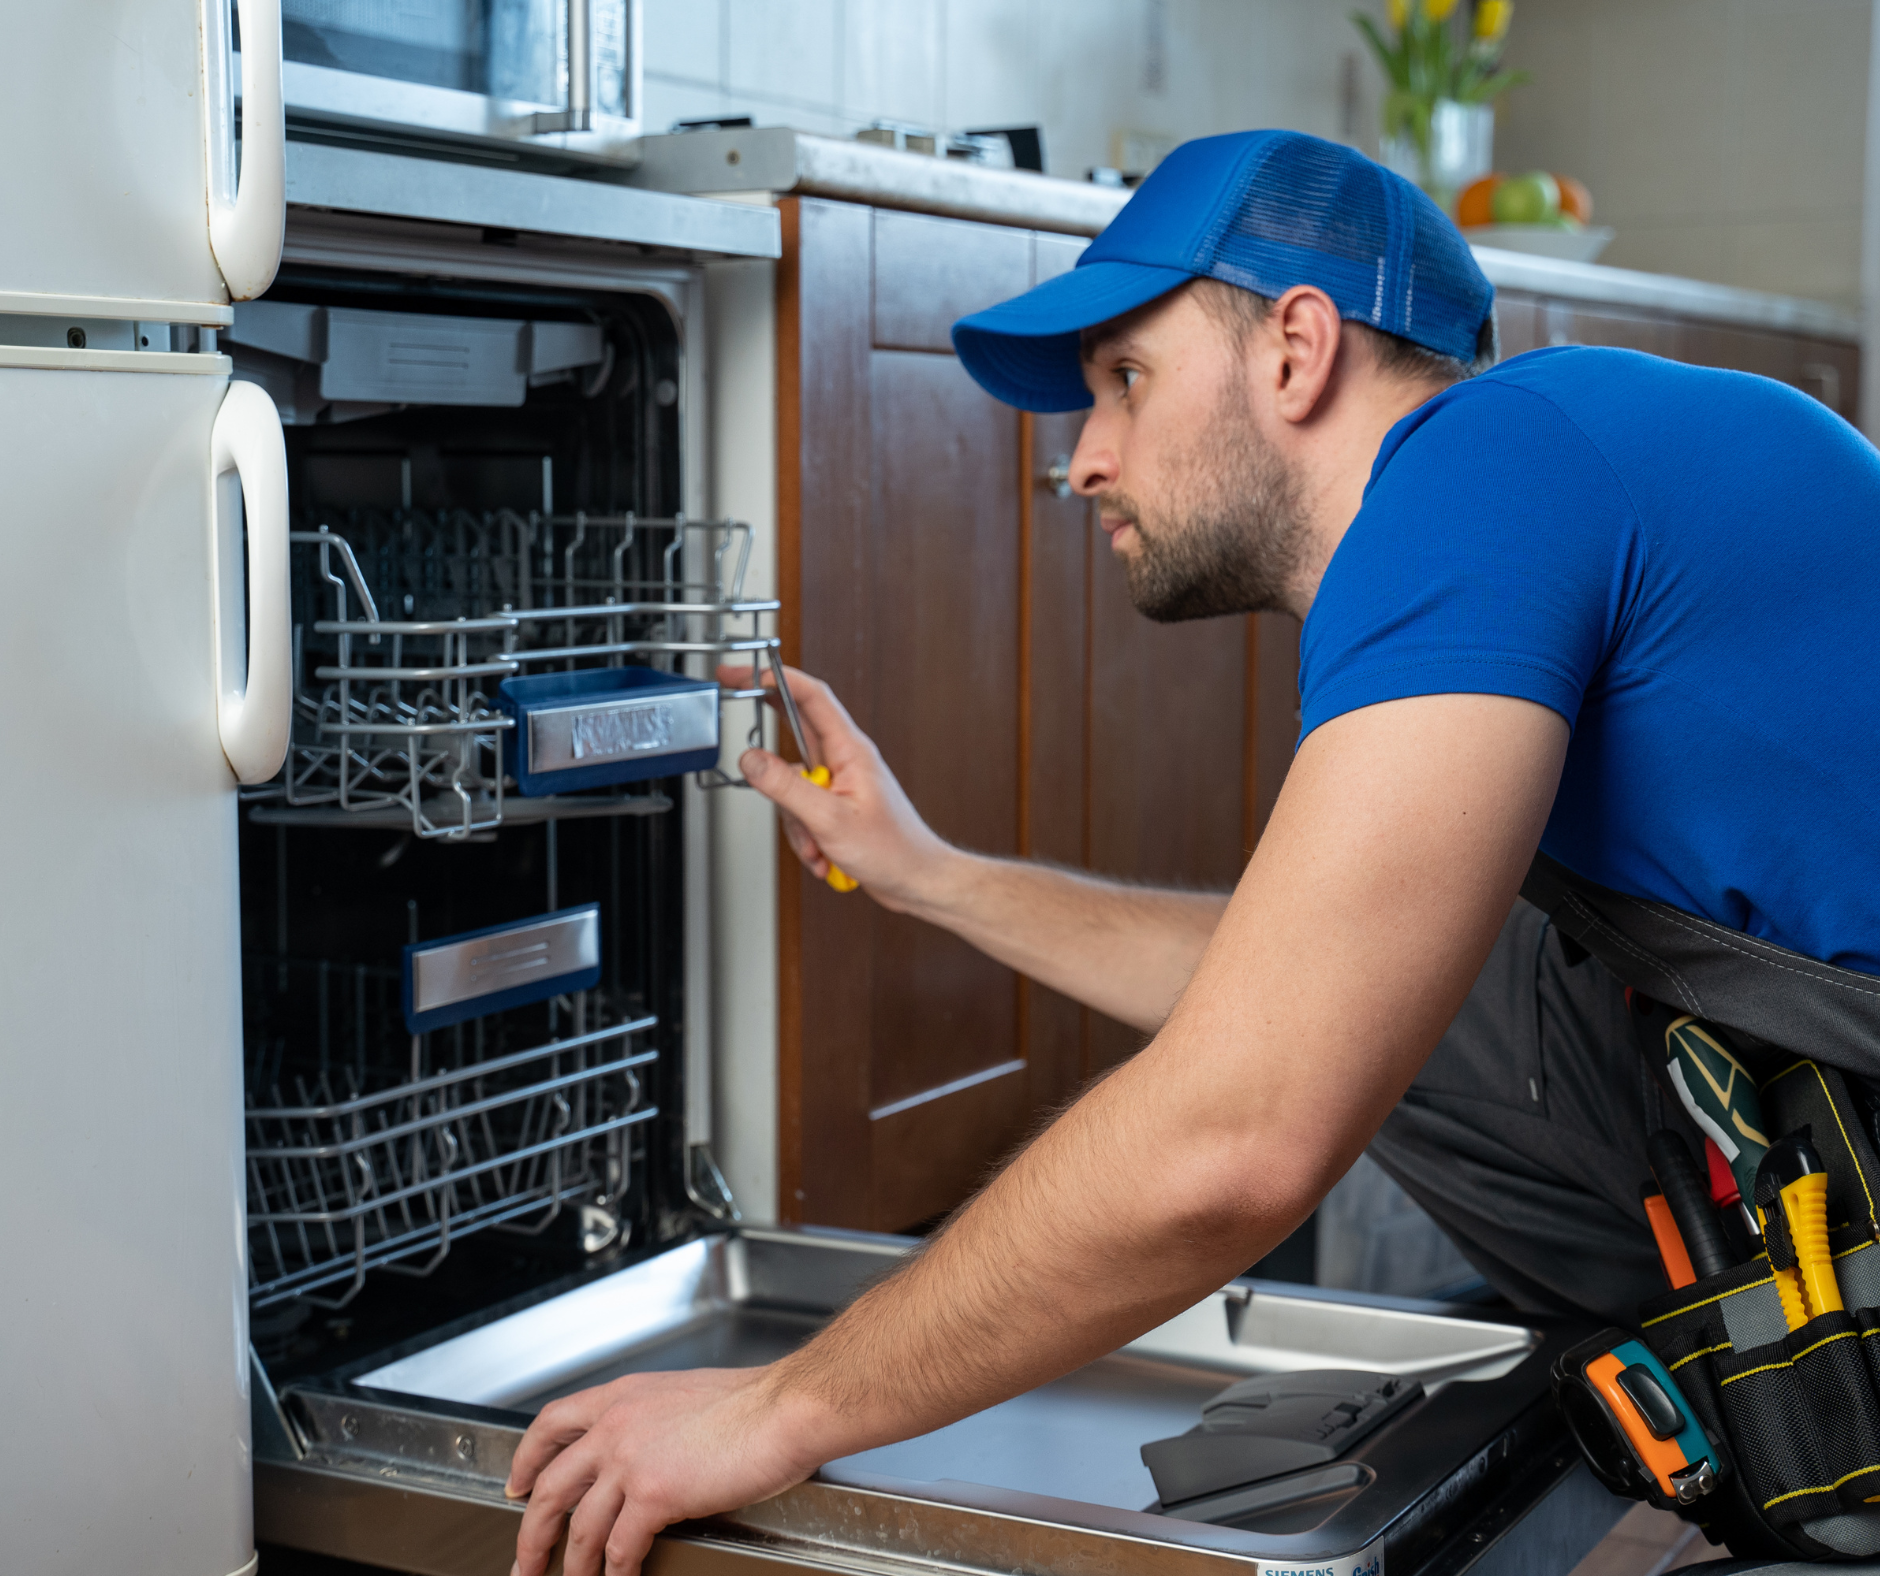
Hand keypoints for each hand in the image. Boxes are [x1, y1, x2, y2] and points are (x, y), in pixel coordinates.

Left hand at [507, 1365, 823, 1575]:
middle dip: (530, 1532)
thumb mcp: (685, 1395)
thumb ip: (655, 1420)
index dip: (526, 1458)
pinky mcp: (654, 1495)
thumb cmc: (754, 1402)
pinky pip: (620, 1549)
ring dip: (571, 1565)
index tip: (517, 1484)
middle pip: (550, 1486)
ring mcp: (631, 1461)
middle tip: (524, 1560)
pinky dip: (615, 1575)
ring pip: (580, 1527)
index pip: (553, 1423)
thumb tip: (649, 1452)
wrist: (783, 1409)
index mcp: (623, 1397)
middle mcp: (617, 1426)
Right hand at [715, 662, 952, 911]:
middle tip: (736, 703)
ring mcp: (838, 782)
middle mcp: (844, 759)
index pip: (811, 697)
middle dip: (766, 730)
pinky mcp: (834, 805)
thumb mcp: (830, 819)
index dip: (777, 678)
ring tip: (817, 843)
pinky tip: (823, 854)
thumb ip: (786, 786)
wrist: (916, 880)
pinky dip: (805, 836)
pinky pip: (801, 810)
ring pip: (791, 783)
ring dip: (795, 819)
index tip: (746, 673)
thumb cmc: (893, 850)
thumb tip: (751, 759)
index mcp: (850, 750)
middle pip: (795, 728)